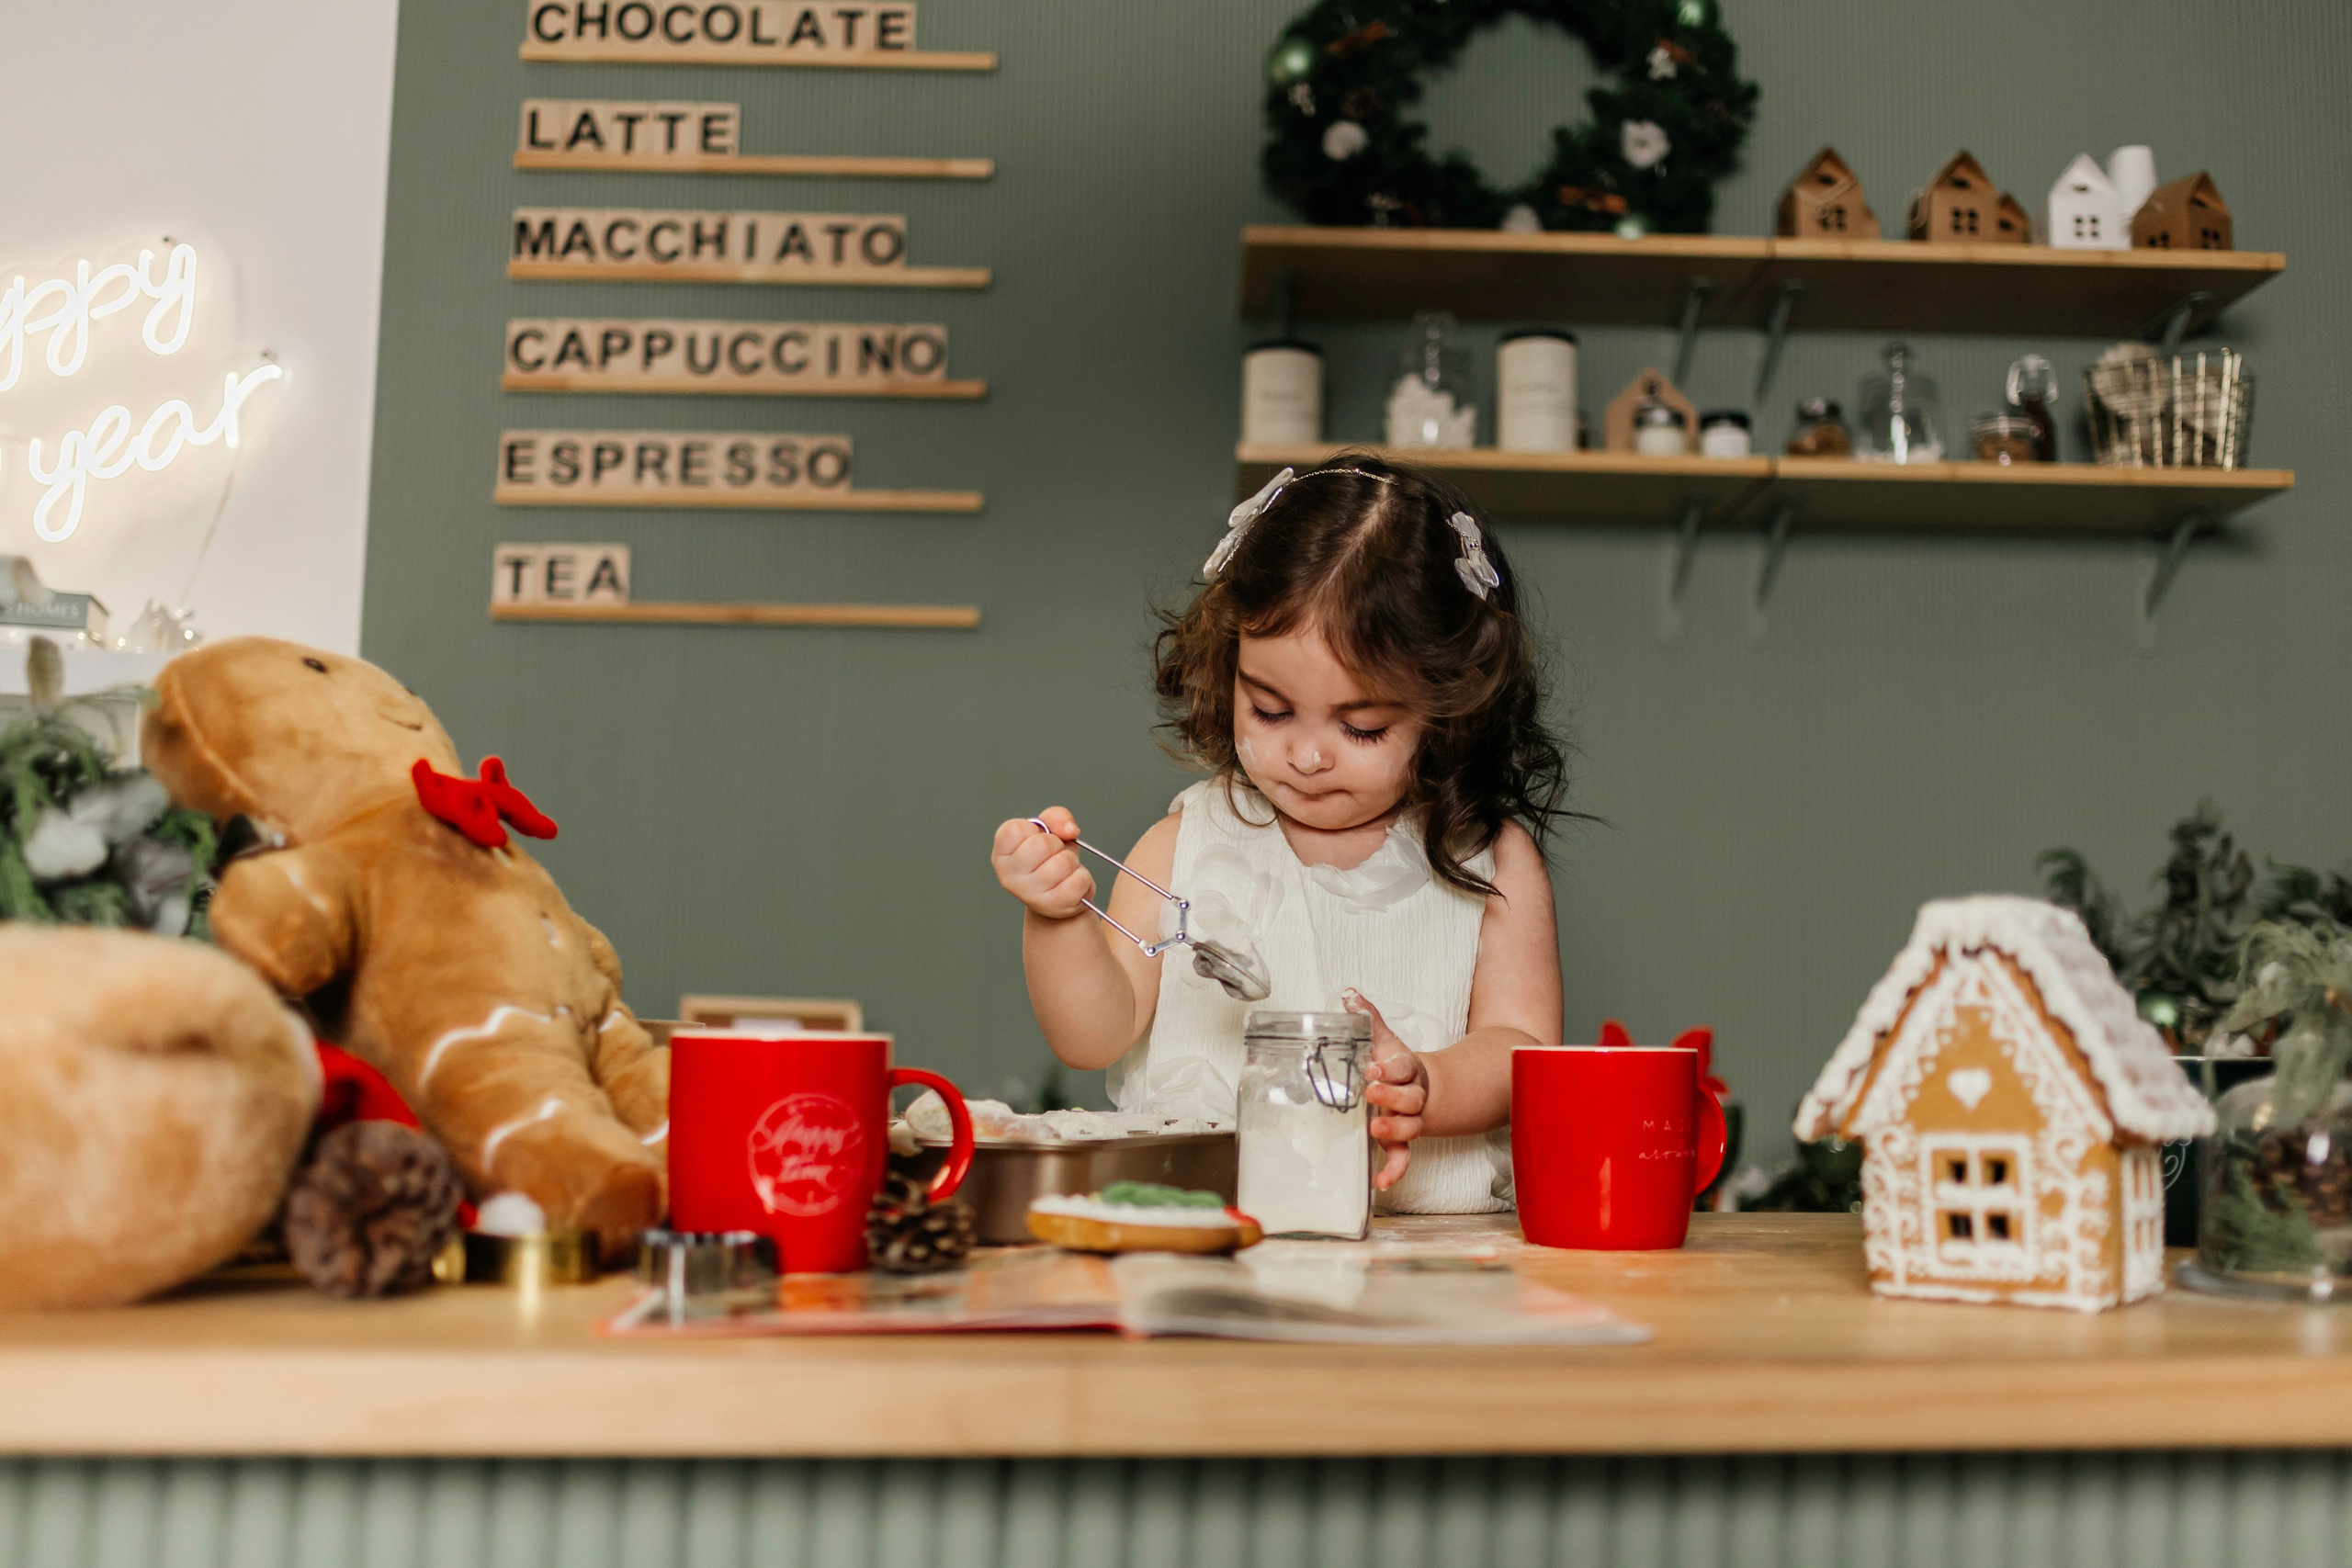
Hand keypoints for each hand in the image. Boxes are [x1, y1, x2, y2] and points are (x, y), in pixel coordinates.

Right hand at [991, 809, 1094, 919]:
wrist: (1059, 897)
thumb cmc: (1049, 859)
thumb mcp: (1049, 830)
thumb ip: (1056, 817)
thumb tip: (1069, 830)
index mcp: (1002, 855)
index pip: (1015, 830)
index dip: (1034, 830)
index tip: (1035, 840)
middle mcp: (1009, 876)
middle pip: (1042, 844)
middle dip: (1056, 845)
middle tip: (1053, 856)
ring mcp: (1029, 894)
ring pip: (1063, 863)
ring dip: (1071, 862)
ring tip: (1063, 871)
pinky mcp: (1053, 906)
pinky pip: (1079, 880)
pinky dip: (1082, 878)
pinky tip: (1071, 884)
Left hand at [1345, 989, 1426, 1190]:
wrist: (1422, 1087)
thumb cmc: (1394, 1063)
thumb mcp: (1383, 1039)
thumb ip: (1368, 1018)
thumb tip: (1348, 993)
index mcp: (1406, 1068)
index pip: (1403, 1066)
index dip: (1390, 1068)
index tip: (1372, 1066)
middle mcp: (1411, 1096)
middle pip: (1410, 1098)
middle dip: (1392, 1096)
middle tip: (1371, 1092)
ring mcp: (1409, 1121)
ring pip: (1410, 1128)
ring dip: (1394, 1131)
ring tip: (1375, 1130)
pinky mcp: (1402, 1141)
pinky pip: (1402, 1158)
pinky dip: (1394, 1170)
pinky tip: (1380, 1182)